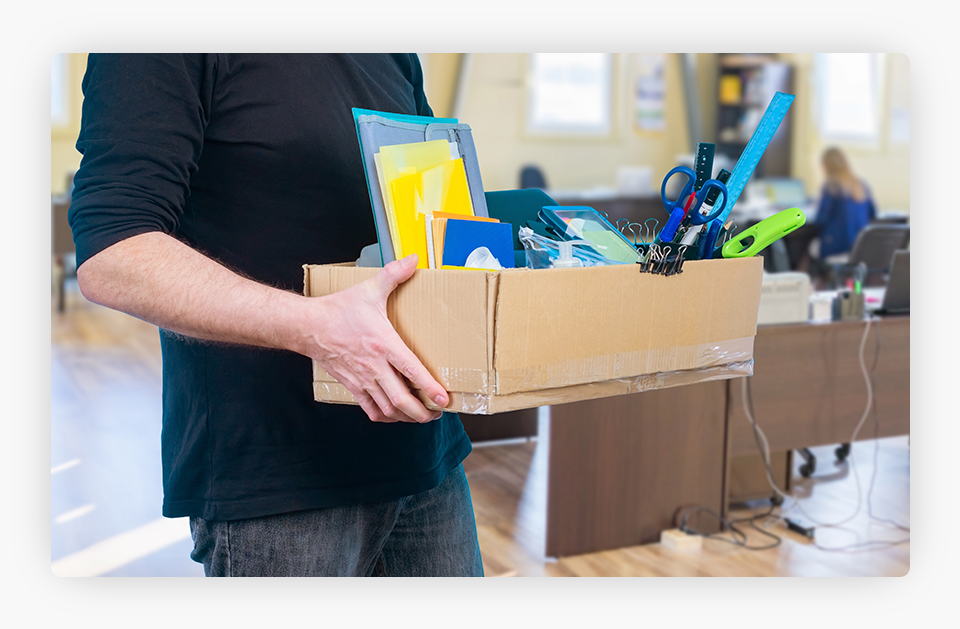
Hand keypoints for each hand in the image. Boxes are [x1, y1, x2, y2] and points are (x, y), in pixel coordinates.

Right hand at [307, 254, 448, 422]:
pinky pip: (370, 409)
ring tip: (420, 416)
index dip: (429, 388)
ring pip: (387, 408)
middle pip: (401, 399)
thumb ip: (394, 274)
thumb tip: (413, 259)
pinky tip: (394, 415)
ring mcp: (363, 379)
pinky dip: (384, 416)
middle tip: (435, 414)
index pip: (412, 371)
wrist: (308, 326)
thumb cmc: (339, 309)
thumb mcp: (370, 289)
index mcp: (384, 344)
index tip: (443, 399)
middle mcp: (374, 366)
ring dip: (406, 417)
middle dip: (421, 412)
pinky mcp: (352, 385)